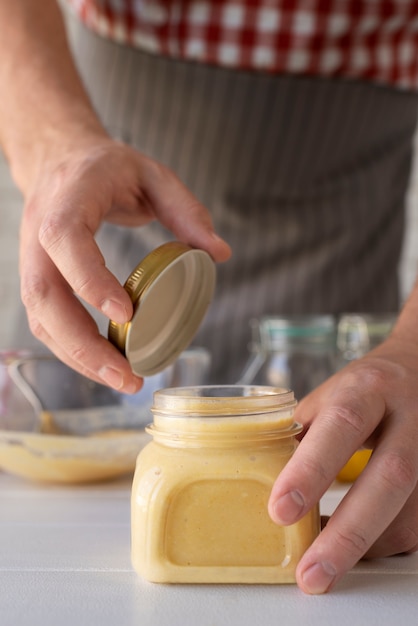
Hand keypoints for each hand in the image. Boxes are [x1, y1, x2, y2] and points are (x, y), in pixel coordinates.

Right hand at [19, 135, 230, 390]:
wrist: (59, 161)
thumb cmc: (107, 169)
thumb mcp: (153, 174)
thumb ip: (186, 209)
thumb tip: (219, 253)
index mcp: (69, 197)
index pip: (65, 238)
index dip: (89, 278)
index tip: (126, 313)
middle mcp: (40, 231)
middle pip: (43, 295)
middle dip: (81, 343)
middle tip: (127, 375)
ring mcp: (32, 258)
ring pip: (40, 317)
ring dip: (77, 356)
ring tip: (122, 380)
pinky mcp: (38, 278)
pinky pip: (47, 321)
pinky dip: (73, 349)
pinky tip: (105, 364)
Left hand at [268, 333, 417, 593]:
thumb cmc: (366, 387)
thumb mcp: (331, 394)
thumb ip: (303, 433)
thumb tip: (263, 479)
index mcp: (369, 387)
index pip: (342, 423)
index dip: (312, 468)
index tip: (280, 510)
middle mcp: (410, 417)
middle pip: (389, 476)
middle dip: (347, 532)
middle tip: (310, 572)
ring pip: (409, 511)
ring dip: (363, 547)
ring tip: (321, 568)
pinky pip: (416, 524)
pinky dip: (380, 544)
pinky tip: (351, 548)